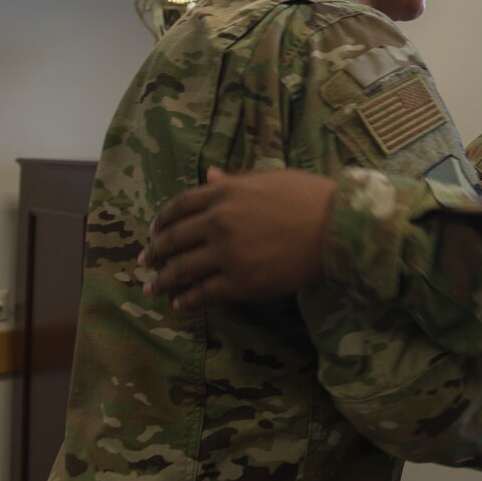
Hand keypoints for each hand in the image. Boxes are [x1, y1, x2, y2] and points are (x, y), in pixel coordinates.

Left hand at [140, 166, 337, 309]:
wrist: (337, 227)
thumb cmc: (310, 197)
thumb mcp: (270, 179)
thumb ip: (235, 181)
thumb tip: (210, 175)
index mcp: (225, 192)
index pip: (179, 206)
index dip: (162, 221)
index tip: (154, 231)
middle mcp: (218, 222)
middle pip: (174, 239)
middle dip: (155, 252)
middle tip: (144, 262)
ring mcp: (227, 254)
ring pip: (182, 270)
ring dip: (162, 281)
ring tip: (152, 289)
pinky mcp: (240, 283)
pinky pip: (204, 294)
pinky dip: (187, 301)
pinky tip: (180, 305)